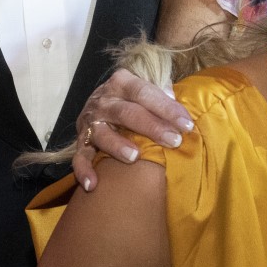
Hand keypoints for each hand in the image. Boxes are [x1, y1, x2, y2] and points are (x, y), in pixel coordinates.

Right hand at [69, 69, 192, 190]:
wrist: (100, 101)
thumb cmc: (133, 98)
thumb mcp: (144, 88)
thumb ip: (160, 93)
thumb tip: (176, 99)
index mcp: (121, 82)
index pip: (145, 93)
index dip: (166, 108)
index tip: (187, 124)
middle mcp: (103, 100)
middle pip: (127, 113)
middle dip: (151, 127)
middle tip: (173, 141)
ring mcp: (90, 121)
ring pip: (102, 134)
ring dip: (117, 146)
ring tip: (135, 157)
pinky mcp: (81, 140)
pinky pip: (80, 157)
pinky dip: (83, 171)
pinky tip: (93, 185)